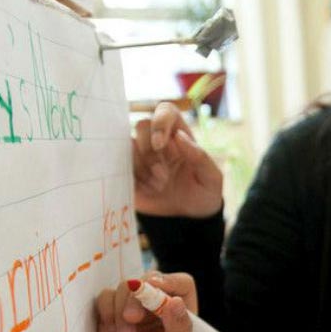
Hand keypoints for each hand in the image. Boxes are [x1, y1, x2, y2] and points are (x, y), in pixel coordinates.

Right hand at [95, 272, 196, 331]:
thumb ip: (179, 327)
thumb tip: (176, 302)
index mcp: (180, 309)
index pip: (181, 283)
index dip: (169, 281)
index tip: (156, 288)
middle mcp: (158, 301)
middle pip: (150, 279)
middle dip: (138, 297)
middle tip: (132, 318)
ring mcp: (133, 302)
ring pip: (125, 286)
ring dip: (121, 309)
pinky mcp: (111, 307)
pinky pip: (106, 296)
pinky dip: (107, 310)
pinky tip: (112, 331)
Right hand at [132, 102, 223, 217]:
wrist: (188, 220)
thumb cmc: (203, 194)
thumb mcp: (212, 178)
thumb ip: (201, 157)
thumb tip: (179, 136)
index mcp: (180, 136)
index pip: (165, 111)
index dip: (159, 121)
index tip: (160, 144)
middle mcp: (158, 141)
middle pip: (141, 125)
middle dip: (150, 152)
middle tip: (163, 177)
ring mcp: (141, 155)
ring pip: (128, 145)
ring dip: (141, 167)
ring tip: (158, 187)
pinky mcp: (128, 171)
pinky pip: (118, 164)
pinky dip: (132, 178)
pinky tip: (147, 191)